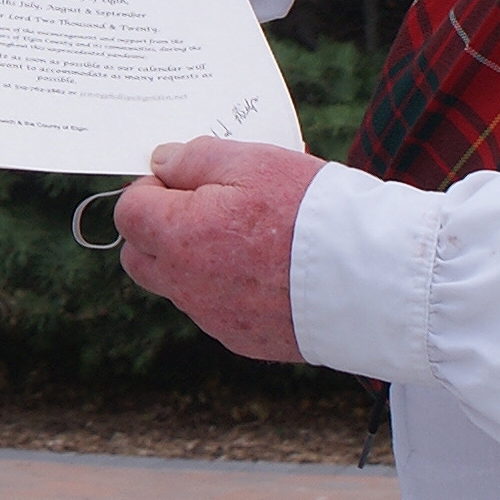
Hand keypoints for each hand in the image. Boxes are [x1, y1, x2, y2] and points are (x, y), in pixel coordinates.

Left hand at [111, 135, 320, 362]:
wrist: (371, 278)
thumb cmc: (310, 212)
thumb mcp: (251, 161)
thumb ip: (194, 159)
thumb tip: (161, 165)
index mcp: (178, 237)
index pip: (128, 212)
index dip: (152, 189)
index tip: (186, 180)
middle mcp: (186, 285)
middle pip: (140, 257)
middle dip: (160, 229)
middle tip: (207, 206)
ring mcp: (213, 318)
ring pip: (180, 285)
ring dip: (195, 259)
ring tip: (249, 236)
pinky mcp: (243, 340)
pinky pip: (216, 309)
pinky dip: (229, 288)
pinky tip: (269, 269)